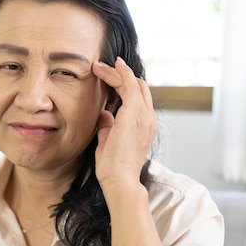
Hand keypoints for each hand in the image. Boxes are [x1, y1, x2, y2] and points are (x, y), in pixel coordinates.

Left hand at [91, 57, 157, 192]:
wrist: (119, 180)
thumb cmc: (113, 166)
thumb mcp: (109, 140)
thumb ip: (108, 125)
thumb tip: (104, 113)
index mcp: (144, 125)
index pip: (138, 98)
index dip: (123, 84)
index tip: (107, 76)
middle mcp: (148, 118)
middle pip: (138, 86)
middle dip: (119, 74)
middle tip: (99, 68)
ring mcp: (143, 115)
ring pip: (133, 83)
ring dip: (115, 72)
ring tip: (97, 67)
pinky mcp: (134, 113)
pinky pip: (129, 85)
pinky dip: (121, 72)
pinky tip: (111, 66)